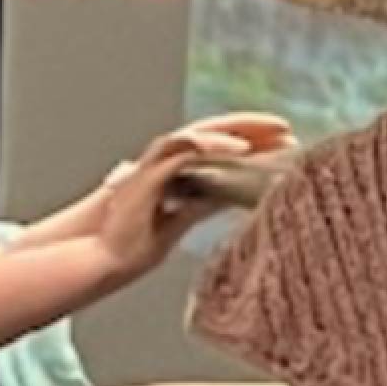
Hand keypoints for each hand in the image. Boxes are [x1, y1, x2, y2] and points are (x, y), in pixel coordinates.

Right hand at [96, 114, 294, 279]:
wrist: (101, 258)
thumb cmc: (133, 242)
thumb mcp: (181, 217)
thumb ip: (204, 201)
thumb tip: (237, 195)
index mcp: (177, 172)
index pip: (220, 149)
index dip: (252, 144)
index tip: (285, 145)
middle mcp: (167, 162)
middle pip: (214, 133)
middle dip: (251, 127)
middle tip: (285, 129)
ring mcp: (157, 164)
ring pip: (202, 133)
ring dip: (239, 129)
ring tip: (273, 131)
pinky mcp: (149, 172)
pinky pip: (184, 148)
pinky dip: (213, 145)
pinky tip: (240, 148)